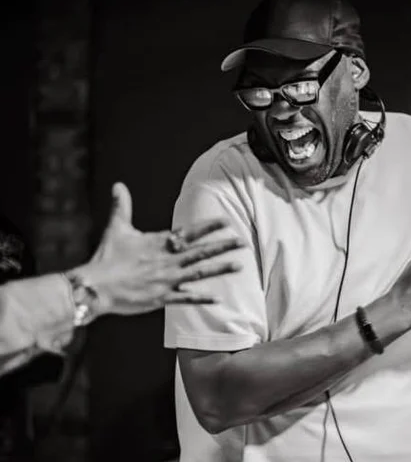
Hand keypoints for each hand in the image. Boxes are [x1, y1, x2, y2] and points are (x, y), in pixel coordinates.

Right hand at [74, 182, 243, 314]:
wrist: (95, 286)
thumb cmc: (106, 256)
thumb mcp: (117, 228)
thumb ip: (122, 206)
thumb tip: (118, 184)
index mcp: (160, 243)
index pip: (190, 232)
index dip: (210, 227)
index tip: (227, 222)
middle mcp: (168, 260)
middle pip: (201, 252)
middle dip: (224, 246)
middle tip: (243, 242)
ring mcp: (167, 280)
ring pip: (200, 273)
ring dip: (220, 269)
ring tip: (239, 266)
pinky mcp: (161, 298)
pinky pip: (186, 299)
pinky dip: (202, 298)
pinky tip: (219, 299)